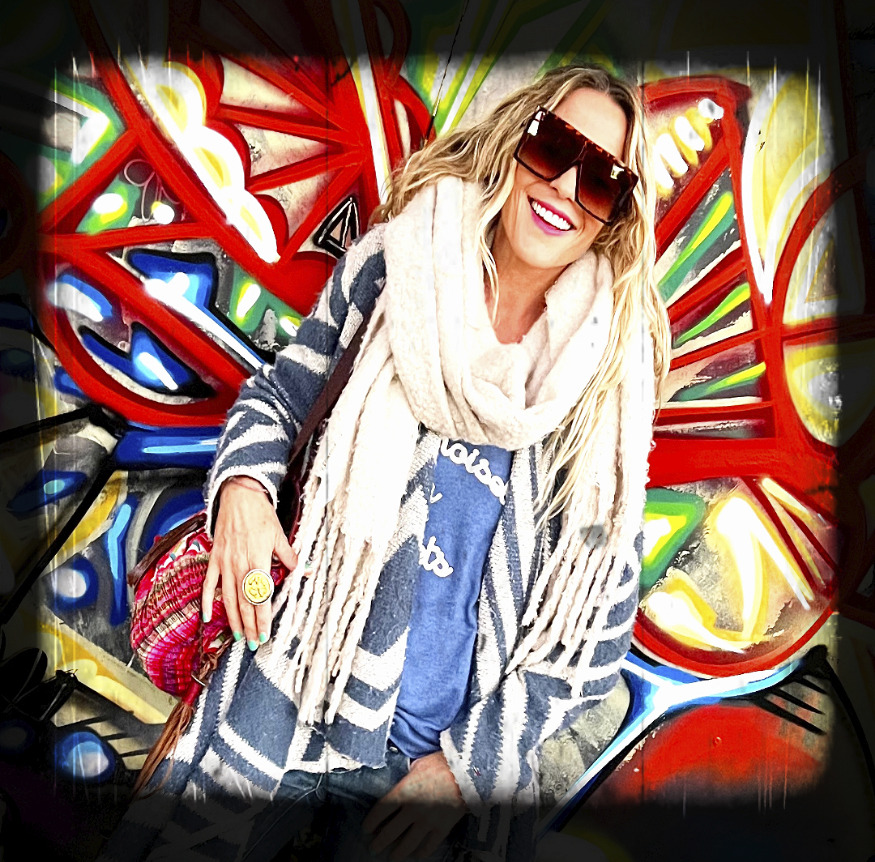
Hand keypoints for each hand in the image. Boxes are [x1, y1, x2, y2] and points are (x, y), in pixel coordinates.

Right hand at [201, 476, 296, 649]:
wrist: (238, 496)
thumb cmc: (260, 514)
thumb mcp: (280, 535)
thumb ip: (290, 556)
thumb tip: (303, 571)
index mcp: (259, 560)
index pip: (261, 596)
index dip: (262, 617)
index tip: (264, 634)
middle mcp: (240, 565)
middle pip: (244, 602)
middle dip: (249, 625)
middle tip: (252, 643)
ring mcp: (225, 563)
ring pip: (228, 598)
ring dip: (233, 619)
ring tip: (237, 636)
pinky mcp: (214, 559)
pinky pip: (209, 584)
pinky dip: (207, 601)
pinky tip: (207, 617)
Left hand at [362, 751, 466, 860]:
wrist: (466, 770)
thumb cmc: (441, 761)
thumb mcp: (418, 764)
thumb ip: (408, 777)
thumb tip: (404, 783)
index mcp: (403, 792)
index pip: (380, 811)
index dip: (371, 822)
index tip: (366, 829)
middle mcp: (412, 810)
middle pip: (390, 832)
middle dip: (379, 842)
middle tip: (374, 847)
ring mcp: (427, 821)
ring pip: (408, 844)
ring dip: (397, 853)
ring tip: (392, 857)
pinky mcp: (442, 828)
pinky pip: (429, 846)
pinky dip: (421, 852)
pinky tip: (417, 854)